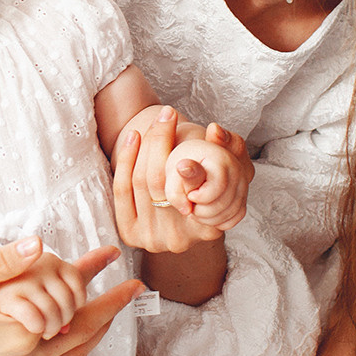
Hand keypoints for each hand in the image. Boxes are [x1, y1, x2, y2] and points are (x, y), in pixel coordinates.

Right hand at [0, 238, 141, 355]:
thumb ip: (3, 260)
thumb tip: (39, 243)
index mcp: (19, 340)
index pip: (79, 317)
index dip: (107, 297)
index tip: (128, 279)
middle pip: (81, 340)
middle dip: (110, 314)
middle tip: (133, 292)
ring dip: (96, 341)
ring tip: (115, 317)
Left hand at [113, 111, 247, 252]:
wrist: (180, 207)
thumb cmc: (210, 180)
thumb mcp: (229, 166)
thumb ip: (232, 148)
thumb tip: (215, 130)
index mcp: (208, 229)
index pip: (193, 185)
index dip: (182, 150)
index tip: (174, 119)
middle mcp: (179, 240)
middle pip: (160, 181)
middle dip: (160, 141)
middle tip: (166, 115)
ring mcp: (152, 240)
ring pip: (140, 182)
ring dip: (143, 146)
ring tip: (153, 121)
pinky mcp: (130, 234)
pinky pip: (122, 191)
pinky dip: (125, 160)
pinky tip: (133, 137)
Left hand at [163, 132, 250, 229]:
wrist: (194, 162)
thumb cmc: (184, 163)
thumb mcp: (172, 172)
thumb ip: (175, 190)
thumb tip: (187, 209)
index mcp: (219, 159)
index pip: (214, 190)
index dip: (197, 198)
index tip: (189, 193)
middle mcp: (236, 170)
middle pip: (222, 204)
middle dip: (200, 211)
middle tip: (190, 202)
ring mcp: (242, 184)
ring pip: (229, 214)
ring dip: (207, 218)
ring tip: (195, 207)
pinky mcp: (243, 197)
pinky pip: (235, 218)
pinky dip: (219, 221)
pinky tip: (206, 211)